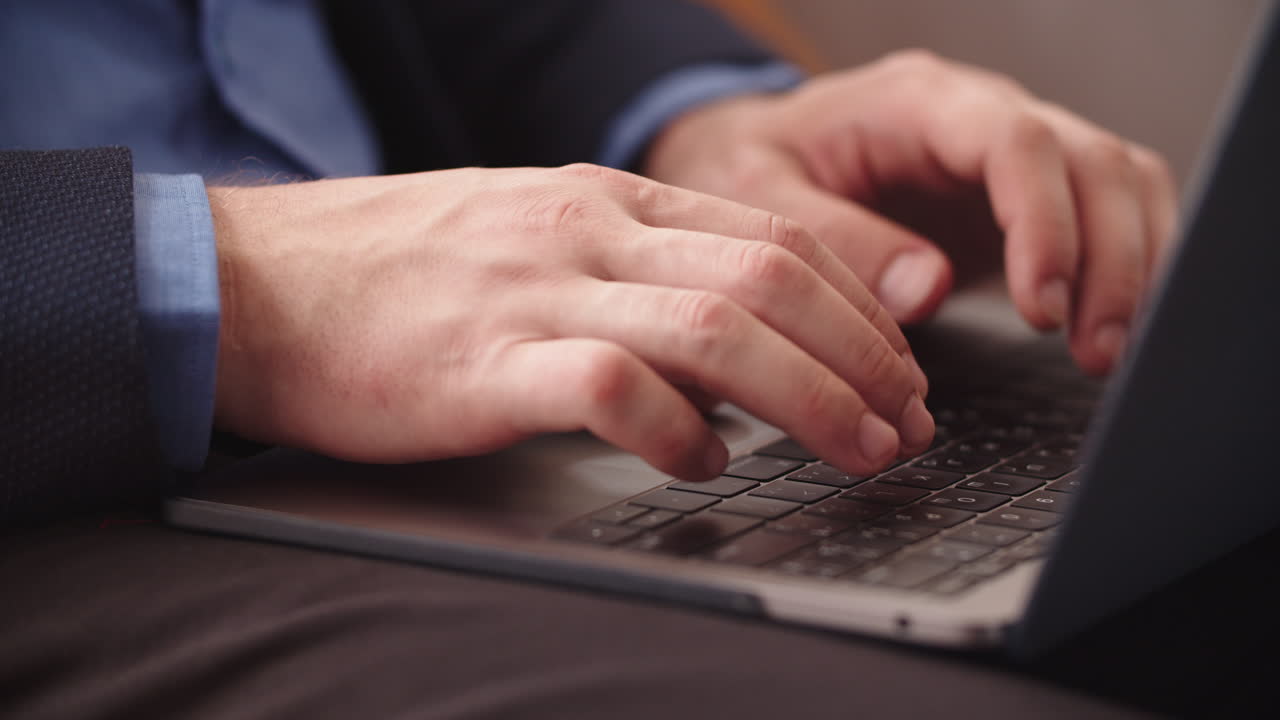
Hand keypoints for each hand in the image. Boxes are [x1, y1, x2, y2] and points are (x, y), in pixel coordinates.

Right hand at [209, 165, 931, 479]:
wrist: (263, 283)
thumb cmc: (399, 272)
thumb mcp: (533, 241)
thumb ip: (631, 274)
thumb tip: (730, 356)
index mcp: (606, 201)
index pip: (775, 237)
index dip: (861, 306)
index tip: (901, 368)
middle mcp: (586, 232)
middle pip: (772, 280)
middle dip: (864, 356)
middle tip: (910, 422)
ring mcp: (538, 291)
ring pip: (718, 329)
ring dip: (812, 396)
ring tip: (863, 449)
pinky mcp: (487, 362)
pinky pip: (613, 387)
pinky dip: (679, 430)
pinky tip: (705, 466)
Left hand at [644, 51, 1177, 374]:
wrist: (752, 154)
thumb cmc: (751, 166)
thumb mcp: (763, 196)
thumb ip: (837, 237)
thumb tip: (927, 289)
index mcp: (916, 102)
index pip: (1016, 141)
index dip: (1045, 222)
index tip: (1040, 307)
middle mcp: (980, 115)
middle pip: (1091, 161)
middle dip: (1108, 260)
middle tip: (1093, 351)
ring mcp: (1011, 154)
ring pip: (1120, 183)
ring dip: (1133, 268)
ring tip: (1108, 354)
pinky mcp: (1024, 197)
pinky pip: (1111, 211)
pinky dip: (1132, 265)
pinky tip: (1118, 326)